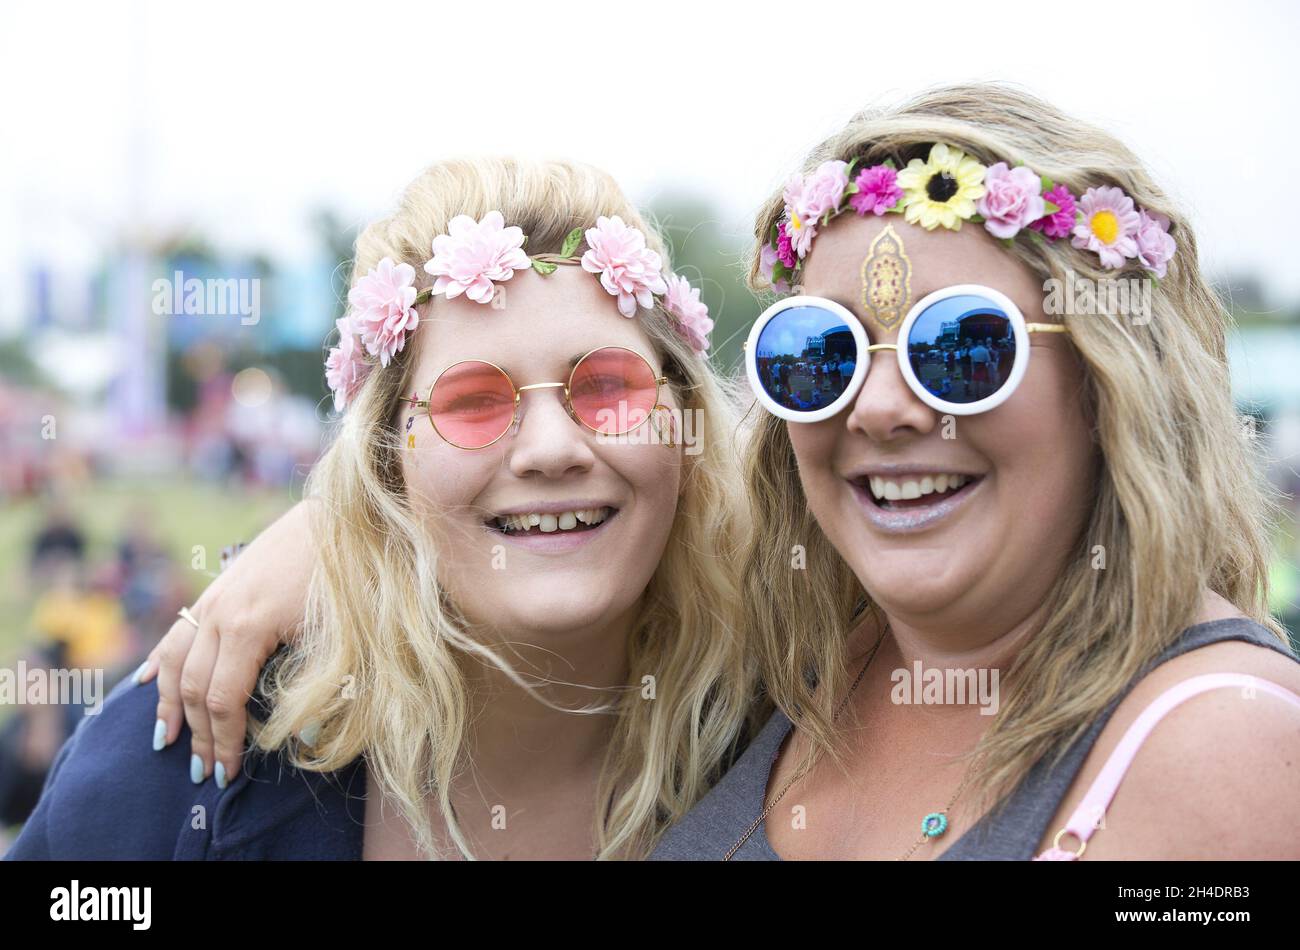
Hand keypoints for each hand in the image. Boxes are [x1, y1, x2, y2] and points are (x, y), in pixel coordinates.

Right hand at [137, 498, 315, 787]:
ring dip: (169, 704)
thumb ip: (312, 688)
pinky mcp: (221, 586)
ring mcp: (215, 596)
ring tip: (166, 740)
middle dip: (198, 735)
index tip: (226, 776)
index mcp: (248, 628)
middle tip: (203, 773)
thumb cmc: (346, 577)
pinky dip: (161, 660)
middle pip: (193, 687)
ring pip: (177, 660)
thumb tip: (300, 740)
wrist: (341, 517)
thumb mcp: (337, 637)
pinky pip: (179, 630)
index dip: (223, 742)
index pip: (221, 701)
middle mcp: (220, 612)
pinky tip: (145, 683)